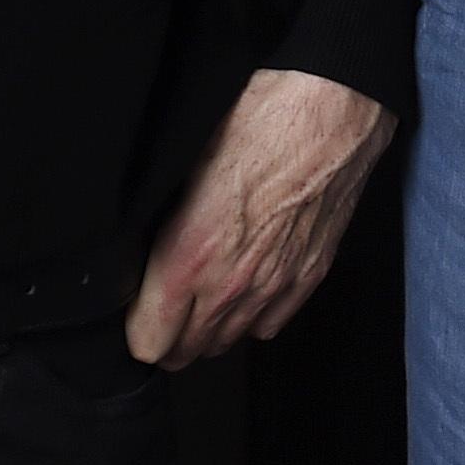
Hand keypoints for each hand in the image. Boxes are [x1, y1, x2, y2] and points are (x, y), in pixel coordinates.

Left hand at [126, 69, 396, 368]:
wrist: (330, 113)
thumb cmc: (256, 122)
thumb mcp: (185, 161)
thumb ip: (162, 220)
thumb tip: (145, 244)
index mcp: (189, 257)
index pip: (149, 340)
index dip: (136, 328)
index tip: (134, 309)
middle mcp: (230, 285)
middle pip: (185, 352)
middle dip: (167, 337)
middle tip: (160, 309)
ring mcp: (273, 287)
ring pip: (227, 342)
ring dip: (208, 329)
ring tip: (199, 301)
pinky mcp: (308, 278)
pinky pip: (269, 325)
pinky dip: (251, 317)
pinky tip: (245, 289)